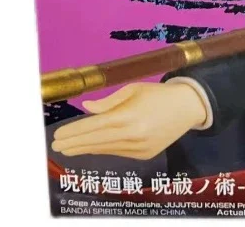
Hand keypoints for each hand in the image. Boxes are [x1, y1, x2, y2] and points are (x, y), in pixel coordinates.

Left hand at [51, 81, 207, 159]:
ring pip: (105, 149)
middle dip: (74, 143)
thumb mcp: (133, 89)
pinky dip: (104, 149)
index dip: (74, 131)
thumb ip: (108, 101)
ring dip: (86, 148)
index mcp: (128, 115)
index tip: (58, 135)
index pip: (93, 126)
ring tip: (70, 148)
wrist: (188, 107)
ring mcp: (139, 148)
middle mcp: (132, 135)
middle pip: (96, 141)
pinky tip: (93, 146)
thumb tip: (86, 108)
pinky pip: (118, 152)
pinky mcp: (145, 155)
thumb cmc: (158, 93)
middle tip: (56, 145)